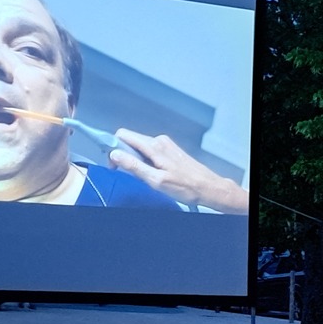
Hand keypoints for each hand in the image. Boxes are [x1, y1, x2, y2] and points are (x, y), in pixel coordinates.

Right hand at [108, 130, 249, 213]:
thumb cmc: (186, 187)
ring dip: (136, 161)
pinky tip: (155, 174)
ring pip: (140, 147)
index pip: (123, 135)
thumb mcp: (156, 180)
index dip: (113, 148)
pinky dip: (146, 161)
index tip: (113, 162)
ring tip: (146, 177)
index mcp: (154, 146)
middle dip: (124, 155)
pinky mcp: (170, 151)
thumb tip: (115, 155)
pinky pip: (150, 152)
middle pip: (130, 141)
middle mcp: (159, 141)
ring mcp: (166, 145)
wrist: (209, 188)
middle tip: (129, 174)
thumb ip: (134, 167)